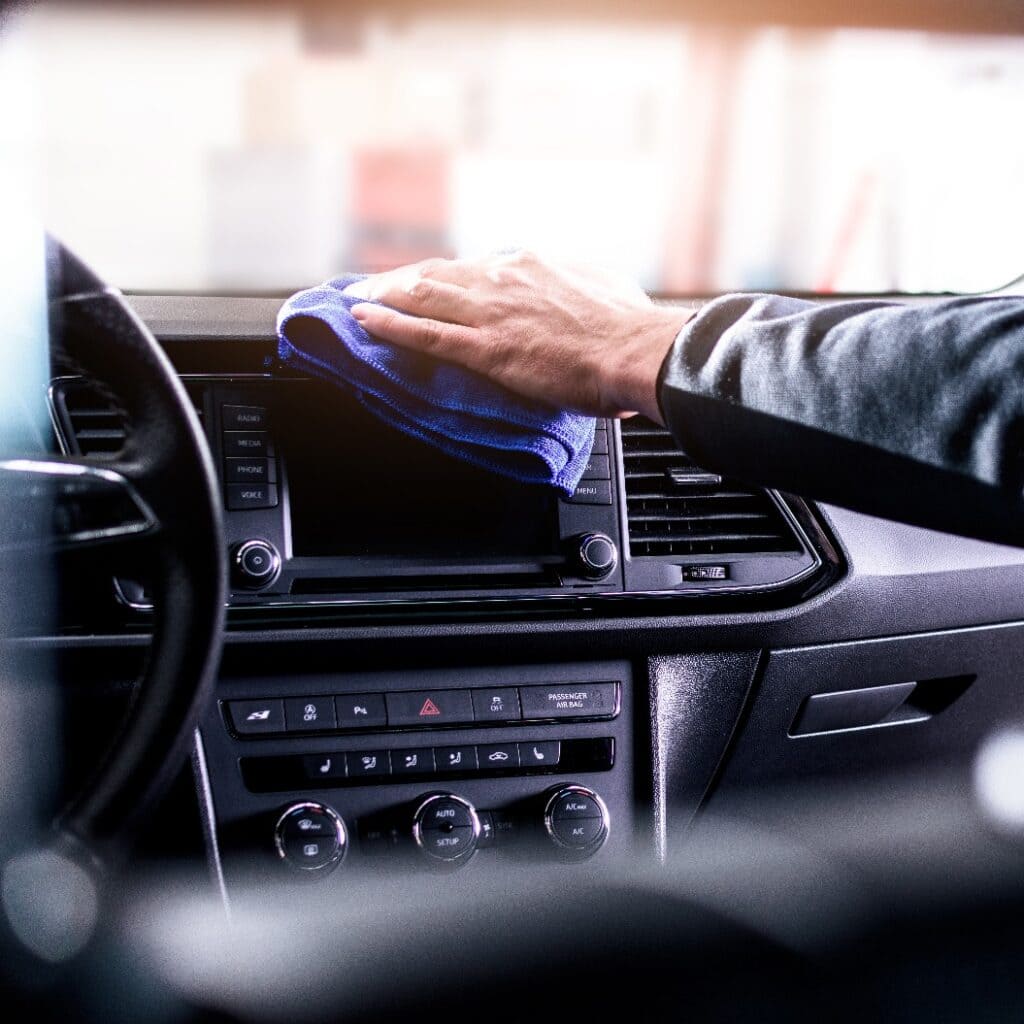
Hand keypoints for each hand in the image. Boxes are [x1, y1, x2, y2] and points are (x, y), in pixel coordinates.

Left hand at [343, 251, 691, 422]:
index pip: (471, 267)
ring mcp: (491, 313)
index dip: (441, 276)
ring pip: (423, 298)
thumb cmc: (627, 325)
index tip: (425, 280)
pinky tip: (363, 320)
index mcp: (529, 265)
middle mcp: (502, 279)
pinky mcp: (487, 348)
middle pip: (437, 275)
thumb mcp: (602, 286)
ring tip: (356, 301)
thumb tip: (579, 283)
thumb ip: (577, 282)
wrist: (633, 350)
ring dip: (383, 297)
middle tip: (371, 287)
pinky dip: (390, 325)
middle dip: (400, 281)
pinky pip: (426, 333)